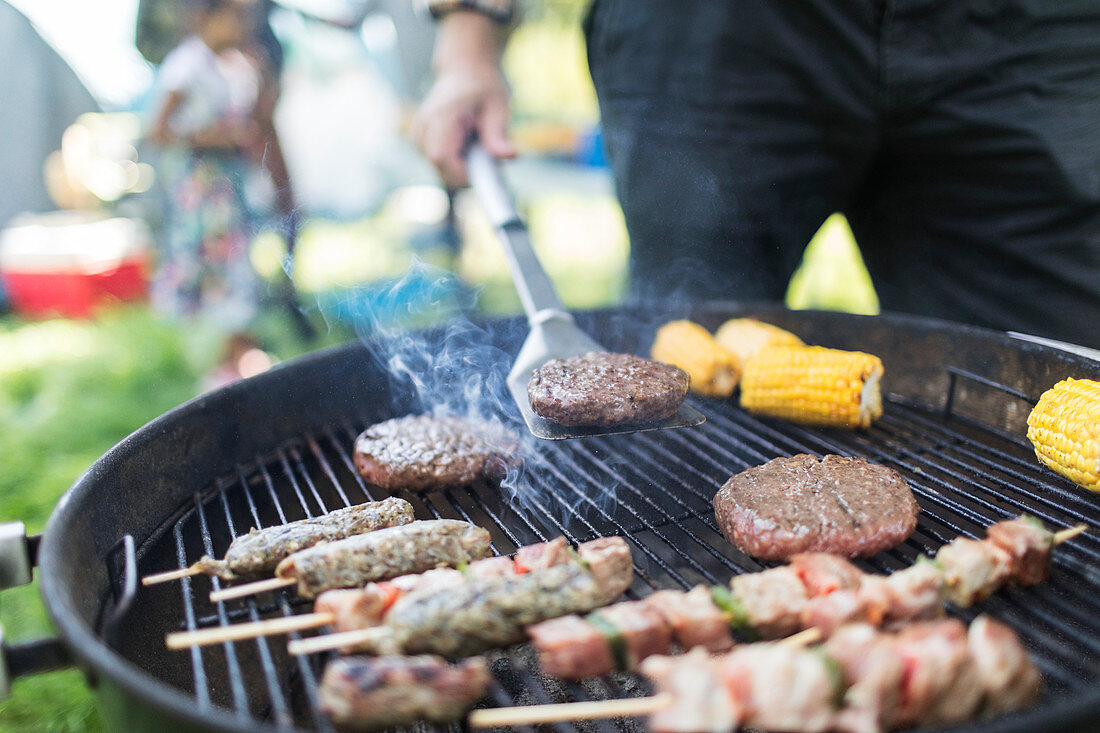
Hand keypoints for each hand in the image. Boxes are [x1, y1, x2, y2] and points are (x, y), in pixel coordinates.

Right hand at [412, 11, 515, 186]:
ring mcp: (418, 134)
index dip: (461, 173)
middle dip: (465, 171)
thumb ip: (498, 134)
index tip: (484, 174)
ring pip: (439, 169)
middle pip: (439, 168)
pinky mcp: (419, 141)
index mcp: (441, 114)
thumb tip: (510, 156)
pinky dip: (454, 161)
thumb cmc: (482, 86)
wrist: (465, 70)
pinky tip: (464, 143)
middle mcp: (423, 125)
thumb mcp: (498, 106)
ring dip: (460, 166)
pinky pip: (438, 164)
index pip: (441, 157)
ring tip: (474, 143)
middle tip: (486, 156)